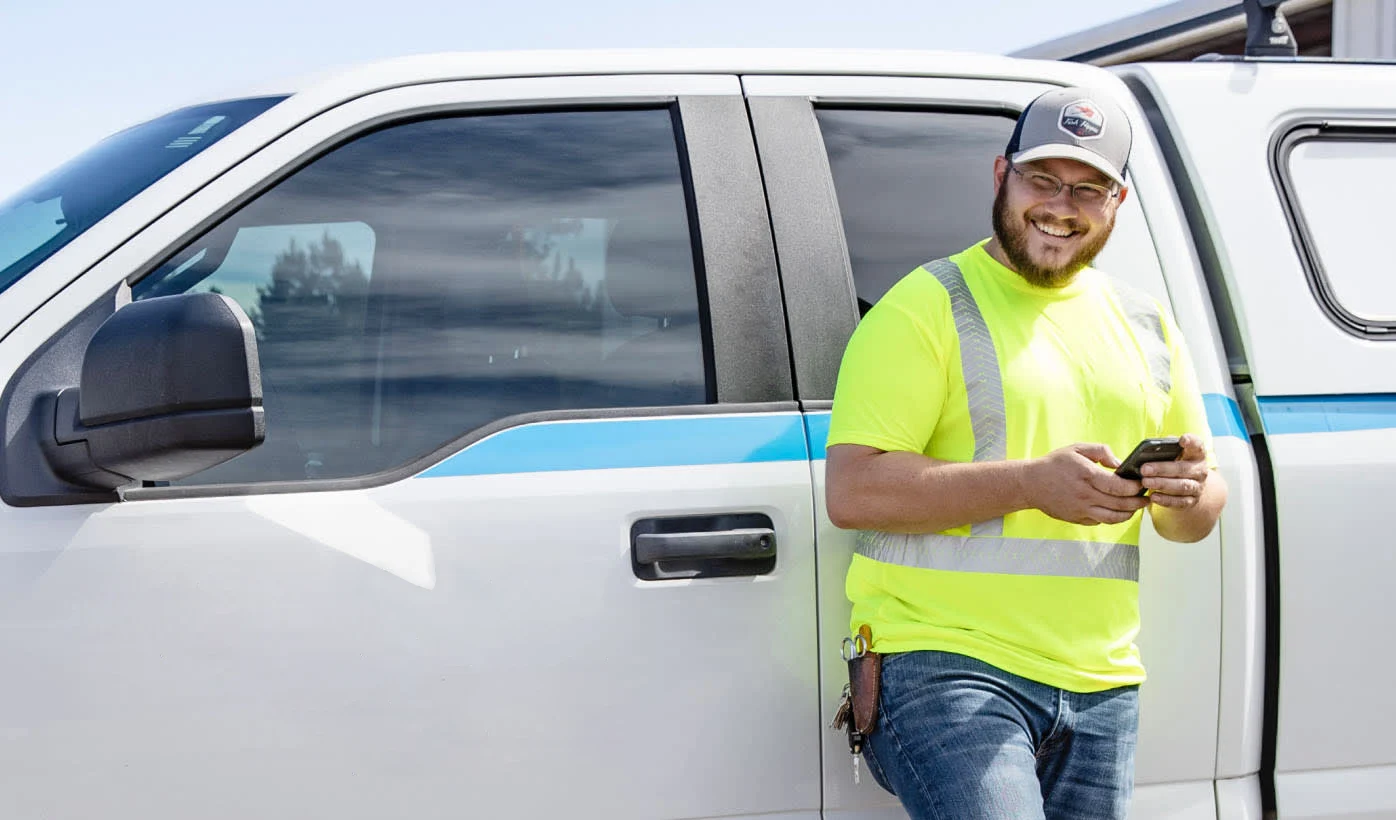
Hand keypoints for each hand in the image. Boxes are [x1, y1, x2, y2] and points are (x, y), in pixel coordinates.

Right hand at [1027, 443, 1150, 525]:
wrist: (1030, 484)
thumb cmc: (1054, 464)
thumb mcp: (1076, 448)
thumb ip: (1100, 451)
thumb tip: (1119, 464)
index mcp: (1086, 475)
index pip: (1118, 486)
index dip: (1134, 487)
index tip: (1142, 483)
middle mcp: (1084, 495)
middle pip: (1120, 504)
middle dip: (1138, 502)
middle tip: (1147, 498)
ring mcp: (1080, 509)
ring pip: (1112, 517)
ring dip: (1129, 514)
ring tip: (1136, 508)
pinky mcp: (1077, 518)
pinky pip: (1100, 521)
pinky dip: (1112, 518)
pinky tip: (1117, 511)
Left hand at [1141, 433, 1209, 508]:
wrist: (1191, 487)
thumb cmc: (1176, 465)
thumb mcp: (1175, 455)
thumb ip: (1166, 449)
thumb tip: (1150, 448)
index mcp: (1196, 455)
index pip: (1197, 446)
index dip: (1192, 442)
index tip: (1183, 439)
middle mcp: (1200, 471)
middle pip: (1183, 469)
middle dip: (1162, 469)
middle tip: (1144, 469)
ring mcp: (1198, 487)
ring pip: (1181, 486)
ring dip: (1162, 484)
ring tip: (1145, 482)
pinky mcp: (1192, 501)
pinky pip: (1179, 502)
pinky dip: (1166, 500)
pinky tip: (1153, 497)